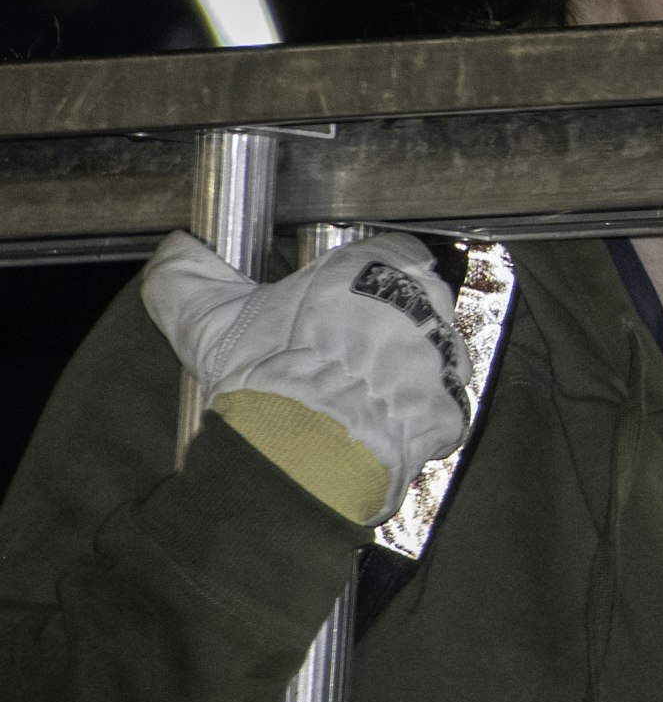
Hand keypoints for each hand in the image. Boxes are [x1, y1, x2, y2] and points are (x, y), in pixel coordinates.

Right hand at [142, 229, 470, 523]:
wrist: (304, 449)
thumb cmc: (266, 376)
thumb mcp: (211, 320)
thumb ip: (187, 279)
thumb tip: (172, 252)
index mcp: (373, 268)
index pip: (391, 254)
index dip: (366, 280)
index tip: (342, 305)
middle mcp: (420, 303)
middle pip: (418, 303)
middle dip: (389, 326)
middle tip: (348, 357)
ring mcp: (442, 356)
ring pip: (434, 354)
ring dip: (407, 370)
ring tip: (363, 395)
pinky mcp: (451, 405)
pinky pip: (442, 406)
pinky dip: (418, 417)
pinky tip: (382, 426)